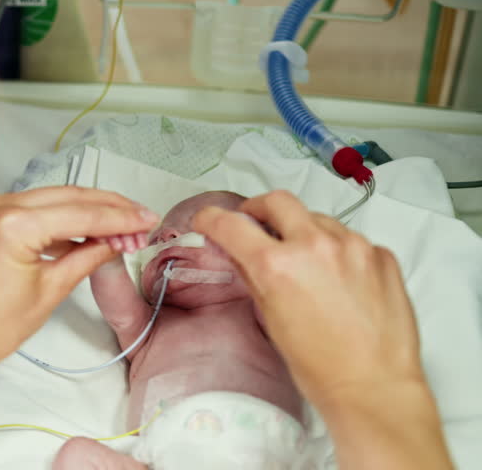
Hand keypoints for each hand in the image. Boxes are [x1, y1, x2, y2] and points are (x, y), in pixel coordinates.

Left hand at [0, 186, 159, 368]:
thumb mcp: (52, 289)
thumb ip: (90, 255)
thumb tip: (119, 239)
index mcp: (12, 225)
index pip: (80, 213)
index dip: (119, 218)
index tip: (147, 220)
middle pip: (69, 197)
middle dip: (109, 209)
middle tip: (141, 218)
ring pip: (54, 198)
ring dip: (89, 210)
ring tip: (123, 225)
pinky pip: (35, 207)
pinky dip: (63, 216)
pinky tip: (90, 228)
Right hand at [192, 190, 424, 407]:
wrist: (373, 387)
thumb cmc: (320, 367)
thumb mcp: (271, 319)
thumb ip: (253, 276)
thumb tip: (240, 254)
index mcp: (278, 264)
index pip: (231, 224)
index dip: (211, 218)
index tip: (207, 220)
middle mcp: (316, 245)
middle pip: (277, 201)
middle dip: (259, 210)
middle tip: (255, 226)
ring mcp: (354, 246)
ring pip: (318, 219)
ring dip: (303, 231)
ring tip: (306, 263)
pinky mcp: (382, 255)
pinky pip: (351, 239)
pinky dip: (338, 250)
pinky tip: (338, 279)